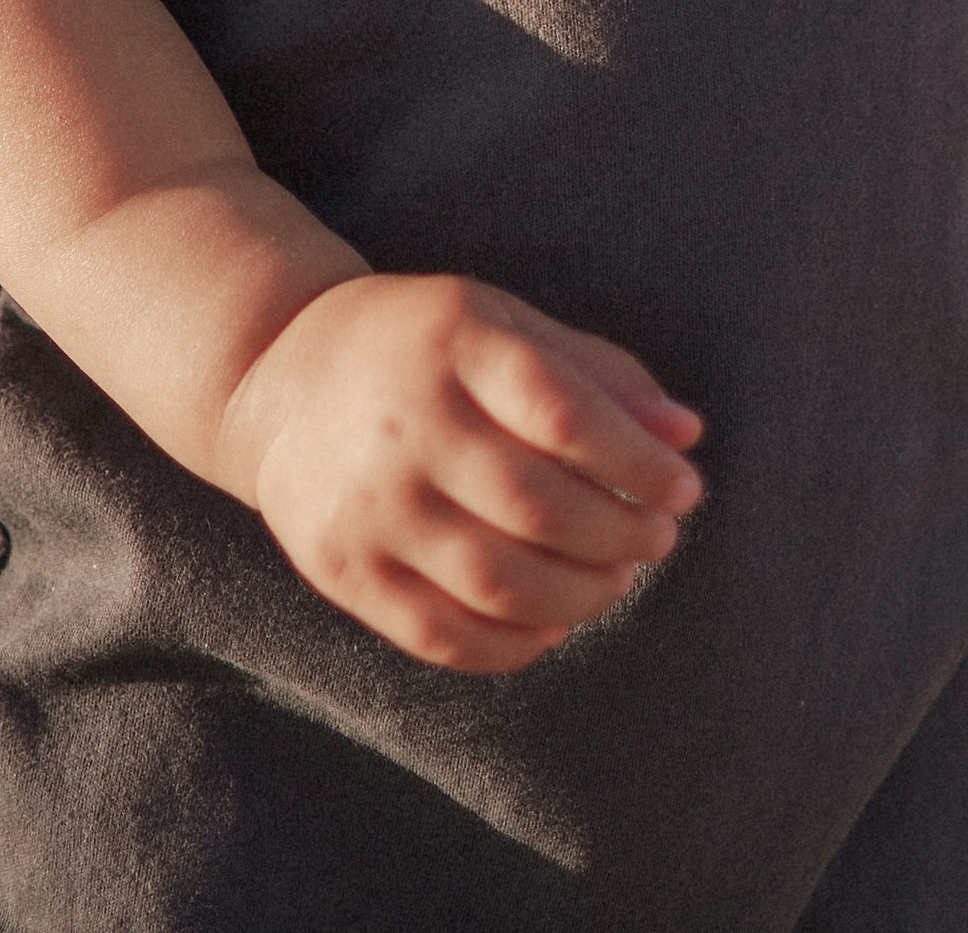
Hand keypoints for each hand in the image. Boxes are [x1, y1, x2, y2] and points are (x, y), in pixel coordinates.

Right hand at [214, 273, 704, 671]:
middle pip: (538, 507)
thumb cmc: (422, 346)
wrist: (280, 374)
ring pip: (499, 582)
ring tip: (615, 579)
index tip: (686, 487)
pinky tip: (552, 622)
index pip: (562, 413)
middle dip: (621, 535)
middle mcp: (405, 424)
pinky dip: (515, 644)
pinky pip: (444, 635)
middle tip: (657, 539)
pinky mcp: (343, 569)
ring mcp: (369, 505)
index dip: (638, 461)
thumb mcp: (502, 324)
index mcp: (452, 344)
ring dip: (581, 596)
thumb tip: (686, 436)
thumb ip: (596, 373)